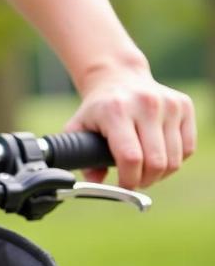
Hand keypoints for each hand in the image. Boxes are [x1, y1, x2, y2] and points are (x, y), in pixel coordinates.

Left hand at [65, 65, 195, 190]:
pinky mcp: (184, 105)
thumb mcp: (77, 130)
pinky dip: (174, 161)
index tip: (123, 187)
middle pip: (155, 162)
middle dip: (144, 181)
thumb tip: (96, 182)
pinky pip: (187, 148)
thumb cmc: (96, 111)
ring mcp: (169, 104)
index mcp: (116, 112)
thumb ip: (80, 158)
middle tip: (134, 182)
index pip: (131, 158)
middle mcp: (146, 105)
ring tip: (145, 172)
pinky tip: (158, 157)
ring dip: (160, 175)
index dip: (128, 181)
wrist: (119, 78)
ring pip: (174, 159)